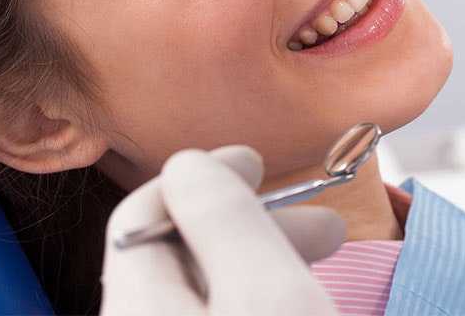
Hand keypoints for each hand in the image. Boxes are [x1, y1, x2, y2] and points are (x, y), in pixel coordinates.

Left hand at [100, 145, 344, 315]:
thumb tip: (189, 163)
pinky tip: (299, 300)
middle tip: (324, 226)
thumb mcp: (268, 292)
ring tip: (327, 260)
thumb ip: (222, 216)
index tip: (257, 162)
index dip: (203, 175)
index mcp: (137, 308)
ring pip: (206, 291)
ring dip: (265, 262)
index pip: (142, 213)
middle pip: (179, 254)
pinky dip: (259, 299)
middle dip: (253, 223)